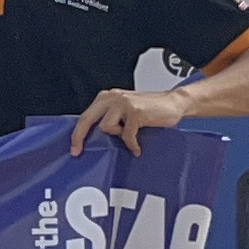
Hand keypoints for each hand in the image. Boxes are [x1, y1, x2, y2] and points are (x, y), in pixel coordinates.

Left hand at [71, 87, 189, 156]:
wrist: (174, 103)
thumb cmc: (150, 109)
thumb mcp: (124, 111)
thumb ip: (110, 118)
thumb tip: (92, 138)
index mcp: (107, 97)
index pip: (85, 115)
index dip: (77, 133)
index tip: (74, 148)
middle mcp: (113, 97)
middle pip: (87, 119)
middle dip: (80, 137)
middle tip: (78, 151)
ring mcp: (124, 103)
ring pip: (106, 127)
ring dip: (118, 135)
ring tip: (129, 135)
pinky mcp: (135, 112)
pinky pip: (127, 135)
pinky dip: (132, 144)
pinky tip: (137, 147)